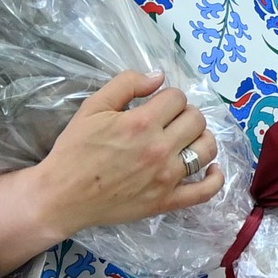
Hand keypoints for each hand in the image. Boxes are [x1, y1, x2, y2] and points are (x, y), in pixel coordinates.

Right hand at [0, 70, 222, 277]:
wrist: (62, 196)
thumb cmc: (74, 150)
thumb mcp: (93, 108)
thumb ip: (126, 85)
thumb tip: (158, 76)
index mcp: (142, 123)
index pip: (177, 98)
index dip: (168, 97)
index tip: (157, 105)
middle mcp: (159, 149)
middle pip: (196, 119)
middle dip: (185, 114)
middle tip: (169, 121)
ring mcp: (167, 177)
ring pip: (207, 149)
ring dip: (201, 138)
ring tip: (186, 139)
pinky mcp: (168, 201)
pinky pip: (206, 191)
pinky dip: (216, 178)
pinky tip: (211, 168)